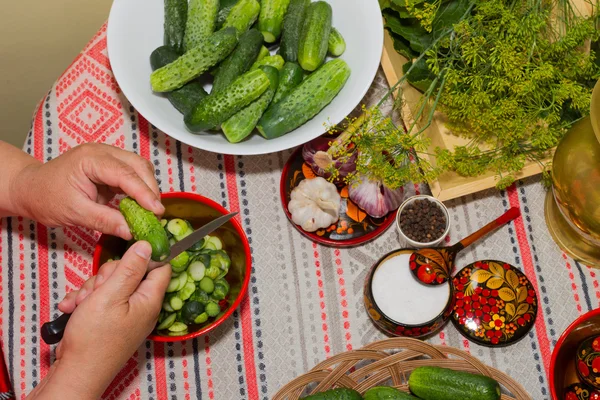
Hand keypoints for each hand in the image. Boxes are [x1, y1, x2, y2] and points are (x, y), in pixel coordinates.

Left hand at [10, 143, 163, 239]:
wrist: (31, 189)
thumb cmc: (46, 197)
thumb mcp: (74, 213)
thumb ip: (104, 221)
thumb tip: (131, 231)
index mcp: (91, 159)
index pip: (126, 174)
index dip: (144, 193)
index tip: (157, 211)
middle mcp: (103, 153)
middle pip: (139, 166)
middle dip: (150, 190)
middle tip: (156, 215)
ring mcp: (108, 158)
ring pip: (140, 169)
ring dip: (148, 189)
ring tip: (150, 212)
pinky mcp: (111, 167)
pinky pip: (133, 176)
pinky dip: (140, 191)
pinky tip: (140, 207)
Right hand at [28, 242, 170, 399]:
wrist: (76, 373)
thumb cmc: (94, 339)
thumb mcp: (111, 295)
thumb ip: (130, 268)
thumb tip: (147, 246)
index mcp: (150, 299)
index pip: (160, 266)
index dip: (143, 257)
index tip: (123, 257)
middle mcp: (142, 306)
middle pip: (130, 273)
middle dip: (107, 276)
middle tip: (96, 289)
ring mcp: (126, 314)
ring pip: (111, 285)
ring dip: (92, 289)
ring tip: (81, 304)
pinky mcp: (111, 320)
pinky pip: (100, 299)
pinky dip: (85, 301)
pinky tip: (73, 309)